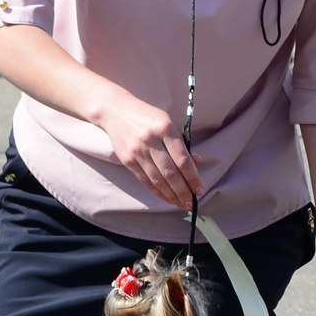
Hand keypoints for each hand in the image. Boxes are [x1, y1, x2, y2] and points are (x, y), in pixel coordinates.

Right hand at [99, 95, 201, 210]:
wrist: (115, 111)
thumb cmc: (146, 116)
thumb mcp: (167, 122)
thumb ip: (181, 142)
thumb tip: (196, 161)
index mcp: (165, 129)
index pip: (182, 159)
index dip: (192, 177)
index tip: (199, 189)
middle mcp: (151, 141)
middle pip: (170, 172)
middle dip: (183, 191)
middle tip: (191, 202)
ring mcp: (138, 151)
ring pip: (158, 179)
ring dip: (171, 195)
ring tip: (181, 204)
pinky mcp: (127, 160)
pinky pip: (145, 180)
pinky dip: (157, 191)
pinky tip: (166, 198)